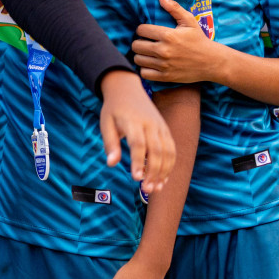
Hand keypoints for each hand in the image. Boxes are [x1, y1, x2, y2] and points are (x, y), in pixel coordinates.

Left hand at [99, 70, 174, 193]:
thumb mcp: (106, 123)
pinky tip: (162, 179)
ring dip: (164, 172)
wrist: (127, 89)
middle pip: (157, 150)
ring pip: (168, 152)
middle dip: (153, 172)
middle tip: (147, 189)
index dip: (139, 162)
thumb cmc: (114, 109)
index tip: (136, 178)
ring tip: (155, 189)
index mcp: (133, 121)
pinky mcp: (166, 130)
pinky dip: (169, 166)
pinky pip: (172, 150)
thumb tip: (111, 164)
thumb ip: (110, 143)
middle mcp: (150, 124)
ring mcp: (161, 127)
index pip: (138, 144)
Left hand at [131, 0, 217, 84]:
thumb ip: (174, 8)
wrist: (212, 62)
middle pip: (136, 45)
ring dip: (141, 55)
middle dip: (139, 42)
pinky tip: (151, 64)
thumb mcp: (189, 21)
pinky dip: (145, 69)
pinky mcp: (165, 77)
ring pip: (138, 59)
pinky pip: (144, 73)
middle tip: (147, 42)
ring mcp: (164, 65)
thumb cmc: (199, 40)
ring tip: (148, 53)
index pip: (140, 30)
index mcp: (168, 35)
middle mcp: (164, 50)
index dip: (142, 30)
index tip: (148, 32)